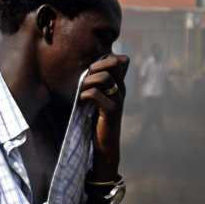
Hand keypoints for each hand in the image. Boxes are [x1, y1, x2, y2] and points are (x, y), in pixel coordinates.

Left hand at [79, 54, 128, 179]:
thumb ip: (97, 83)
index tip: (93, 71)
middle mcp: (121, 89)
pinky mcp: (111, 111)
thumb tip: (87, 69)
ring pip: (104, 77)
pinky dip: (84, 95)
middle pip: (115, 62)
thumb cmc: (97, 119)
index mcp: (119, 84)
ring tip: (82, 92)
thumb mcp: (99, 97)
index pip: (122, 60)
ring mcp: (117, 100)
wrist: (105, 143)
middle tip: (87, 79)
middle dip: (96, 66)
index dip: (106, 59)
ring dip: (88, 81)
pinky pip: (95, 94)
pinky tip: (81, 103)